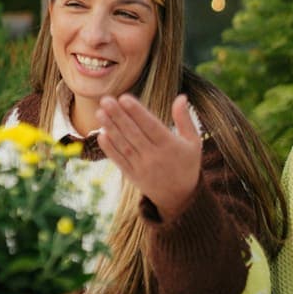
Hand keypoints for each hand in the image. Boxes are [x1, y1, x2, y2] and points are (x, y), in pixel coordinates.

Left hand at [95, 93, 202, 218]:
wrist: (181, 197)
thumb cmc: (187, 163)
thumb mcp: (193, 142)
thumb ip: (184, 119)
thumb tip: (181, 96)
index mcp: (170, 146)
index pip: (150, 126)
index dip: (137, 112)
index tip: (124, 97)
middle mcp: (155, 157)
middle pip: (134, 133)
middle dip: (119, 116)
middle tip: (105, 100)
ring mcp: (142, 168)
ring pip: (124, 146)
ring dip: (111, 129)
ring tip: (100, 112)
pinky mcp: (133, 176)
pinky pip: (120, 161)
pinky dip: (110, 149)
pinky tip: (101, 134)